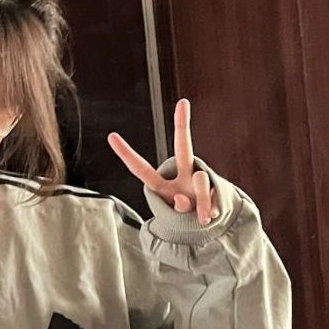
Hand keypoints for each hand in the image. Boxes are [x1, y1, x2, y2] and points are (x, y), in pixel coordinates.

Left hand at [107, 99, 218, 226]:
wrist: (209, 225)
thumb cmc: (186, 219)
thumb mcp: (177, 218)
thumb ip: (178, 208)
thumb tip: (185, 201)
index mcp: (163, 185)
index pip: (141, 169)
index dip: (126, 154)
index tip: (111, 136)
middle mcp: (182, 176)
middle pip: (183, 148)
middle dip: (182, 125)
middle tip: (183, 103)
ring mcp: (199, 181)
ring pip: (201, 182)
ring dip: (201, 204)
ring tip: (202, 219)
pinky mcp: (217, 189)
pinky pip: (212, 199)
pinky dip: (210, 212)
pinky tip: (211, 216)